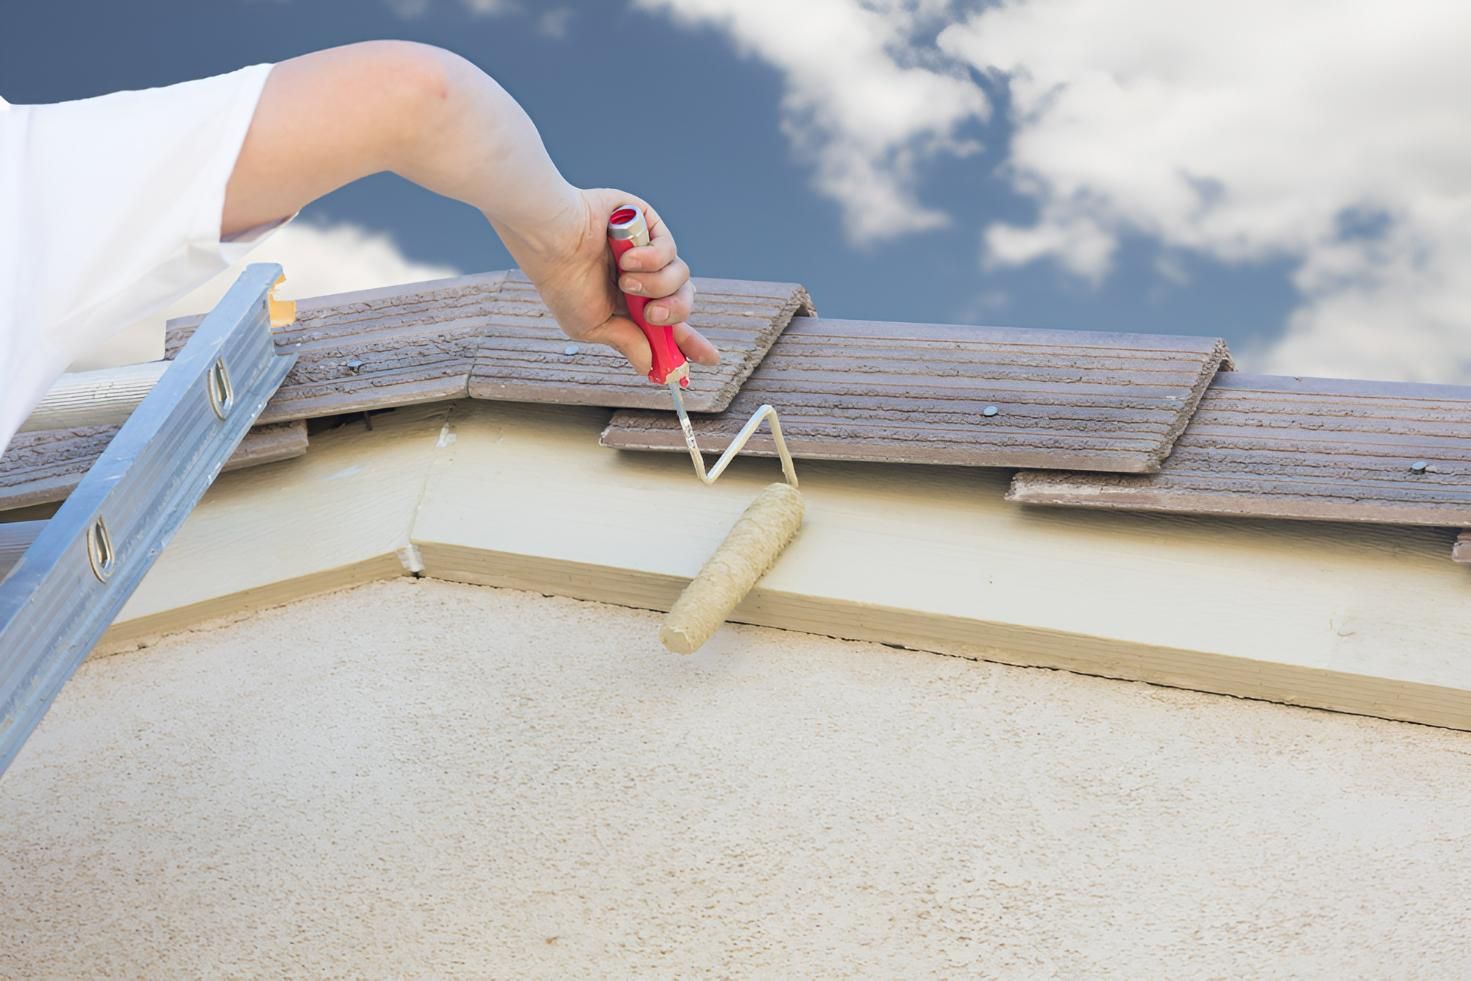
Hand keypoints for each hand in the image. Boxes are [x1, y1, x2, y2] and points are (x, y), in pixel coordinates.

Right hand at [499, 187, 719, 375]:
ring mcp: (647, 251)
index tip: (710, 358)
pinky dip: (652, 258)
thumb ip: (627, 343)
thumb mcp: (592, 327)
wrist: (553, 242)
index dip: (690, 343)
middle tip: (653, 315)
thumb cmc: (562, 283)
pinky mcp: (648, 225)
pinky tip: (627, 258)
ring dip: (656, 285)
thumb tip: (650, 364)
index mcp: (629, 306)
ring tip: (626, 281)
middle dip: (675, 314)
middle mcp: (642, 279)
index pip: (670, 327)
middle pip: (683, 302)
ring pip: (680, 277)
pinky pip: (670, 248)